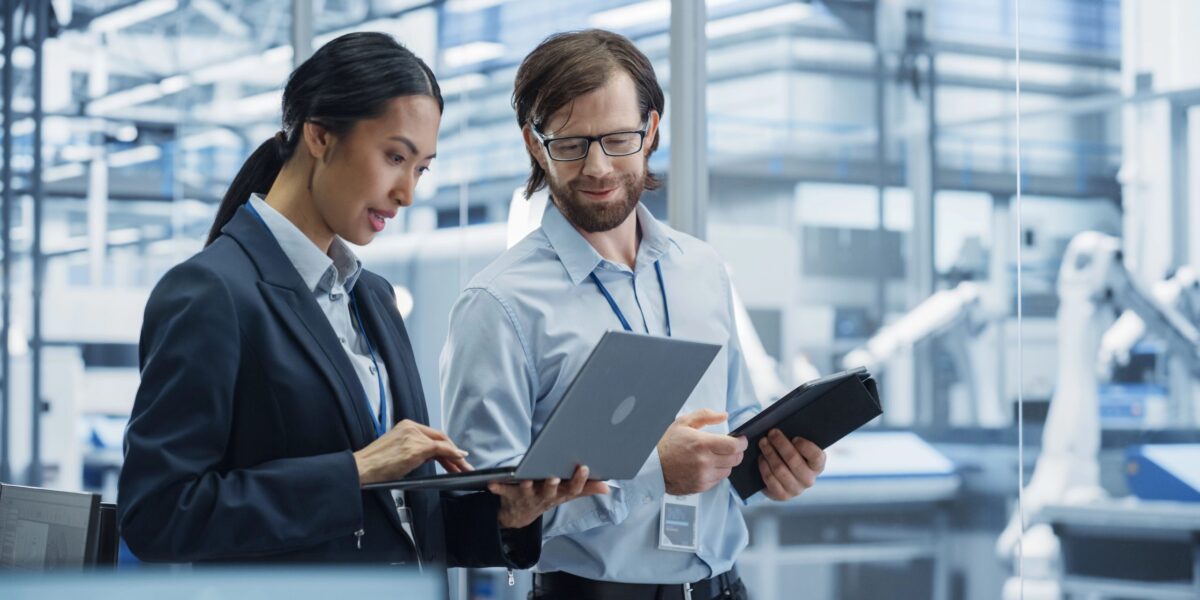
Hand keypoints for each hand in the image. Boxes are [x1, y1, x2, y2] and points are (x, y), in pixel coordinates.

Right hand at [353, 419, 472, 485]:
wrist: (362, 468)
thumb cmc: (375, 464)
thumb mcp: (398, 452)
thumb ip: (414, 450)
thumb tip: (429, 457)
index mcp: (406, 426)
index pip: (432, 435)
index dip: (446, 446)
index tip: (455, 456)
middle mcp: (411, 427)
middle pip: (440, 438)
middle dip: (454, 452)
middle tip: (464, 464)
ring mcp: (414, 436)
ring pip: (442, 444)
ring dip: (456, 457)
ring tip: (464, 468)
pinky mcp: (416, 447)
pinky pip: (440, 449)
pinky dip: (452, 454)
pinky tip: (459, 459)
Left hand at [490, 465, 609, 528]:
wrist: (519, 515)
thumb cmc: (547, 496)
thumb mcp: (567, 493)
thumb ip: (586, 488)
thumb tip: (608, 487)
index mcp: (560, 494)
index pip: (572, 489)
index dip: (579, 480)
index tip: (584, 467)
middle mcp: (545, 497)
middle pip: (550, 491)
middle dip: (552, 485)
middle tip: (554, 477)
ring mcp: (527, 497)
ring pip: (528, 492)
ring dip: (526, 486)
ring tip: (525, 479)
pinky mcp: (510, 495)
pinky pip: (503, 490)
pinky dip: (498, 487)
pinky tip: (492, 482)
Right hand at [657, 409, 747, 495]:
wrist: (653, 467)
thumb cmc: (667, 444)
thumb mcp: (683, 422)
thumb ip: (706, 416)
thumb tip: (724, 415)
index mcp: (702, 444)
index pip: (734, 446)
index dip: (741, 442)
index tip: (740, 440)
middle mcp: (704, 462)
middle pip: (735, 459)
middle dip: (736, 452)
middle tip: (729, 447)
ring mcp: (703, 476)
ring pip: (728, 470)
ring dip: (726, 463)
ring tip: (714, 457)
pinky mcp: (701, 486)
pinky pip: (718, 480)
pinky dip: (716, 473)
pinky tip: (707, 466)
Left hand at [758, 429, 824, 500]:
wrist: (784, 476)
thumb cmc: (793, 454)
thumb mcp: (798, 446)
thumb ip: (796, 438)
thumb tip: (784, 428)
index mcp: (818, 466)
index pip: (816, 456)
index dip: (805, 447)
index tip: (794, 437)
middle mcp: (809, 480)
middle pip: (794, 460)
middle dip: (781, 444)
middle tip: (771, 433)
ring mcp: (796, 489)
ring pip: (780, 469)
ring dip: (769, 453)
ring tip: (763, 442)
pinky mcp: (782, 495)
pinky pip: (770, 480)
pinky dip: (764, 467)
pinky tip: (761, 458)